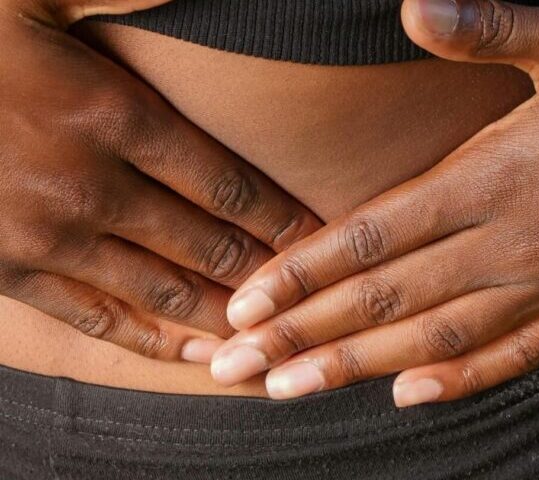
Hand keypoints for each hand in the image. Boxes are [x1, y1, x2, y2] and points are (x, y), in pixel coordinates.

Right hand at [0, 0, 319, 360]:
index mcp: (110, 115)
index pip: (227, 184)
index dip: (281, 217)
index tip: (318, 236)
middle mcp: (89, 186)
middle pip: (207, 244)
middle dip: (264, 270)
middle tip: (307, 291)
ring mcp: (48, 237)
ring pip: (164, 291)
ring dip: (224, 313)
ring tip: (269, 334)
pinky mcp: (10, 270)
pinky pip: (98, 319)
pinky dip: (153, 339)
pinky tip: (195, 352)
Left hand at [210, 0, 538, 404]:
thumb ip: (492, 27)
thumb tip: (414, 6)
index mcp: (492, 176)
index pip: (368, 236)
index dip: (300, 274)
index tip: (244, 304)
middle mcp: (506, 241)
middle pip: (382, 299)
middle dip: (301, 335)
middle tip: (235, 365)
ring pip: (432, 339)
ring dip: (354, 368)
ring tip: (289, 389)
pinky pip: (513, 357)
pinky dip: (458, 380)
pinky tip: (408, 396)